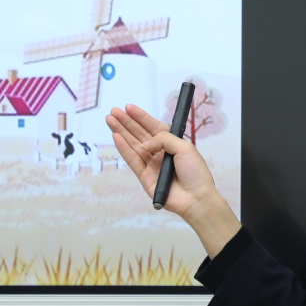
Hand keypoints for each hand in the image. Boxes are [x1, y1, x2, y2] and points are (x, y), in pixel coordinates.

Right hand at [106, 105, 239, 256]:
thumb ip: (163, 139)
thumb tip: (145, 144)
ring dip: (121, 132)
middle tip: (113, 111)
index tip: (128, 108)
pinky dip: (123, 148)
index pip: (153, 127)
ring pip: (133, 145)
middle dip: (126, 122)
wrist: (196, 198)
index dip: (140, 117)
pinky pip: (132, 160)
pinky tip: (115, 137)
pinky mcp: (144, 177)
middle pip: (140, 134)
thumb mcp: (184, 147)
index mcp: (172, 144)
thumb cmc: (195, 172)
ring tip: (110, 120)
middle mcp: (160, 153)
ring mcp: (151, 165)